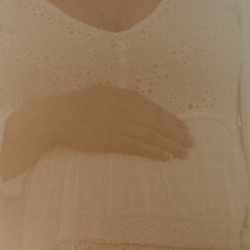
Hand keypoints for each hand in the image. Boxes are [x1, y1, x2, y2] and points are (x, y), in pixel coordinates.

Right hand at [3, 85, 191, 177]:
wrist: (58, 115)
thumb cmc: (80, 103)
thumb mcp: (104, 92)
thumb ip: (122, 96)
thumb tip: (136, 98)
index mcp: (126, 97)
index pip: (157, 111)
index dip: (173, 121)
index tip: (186, 130)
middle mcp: (126, 110)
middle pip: (158, 124)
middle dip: (177, 135)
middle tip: (191, 144)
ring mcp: (119, 126)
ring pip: (151, 137)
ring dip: (169, 145)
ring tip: (182, 154)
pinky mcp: (110, 141)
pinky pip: (137, 147)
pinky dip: (153, 152)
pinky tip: (165, 157)